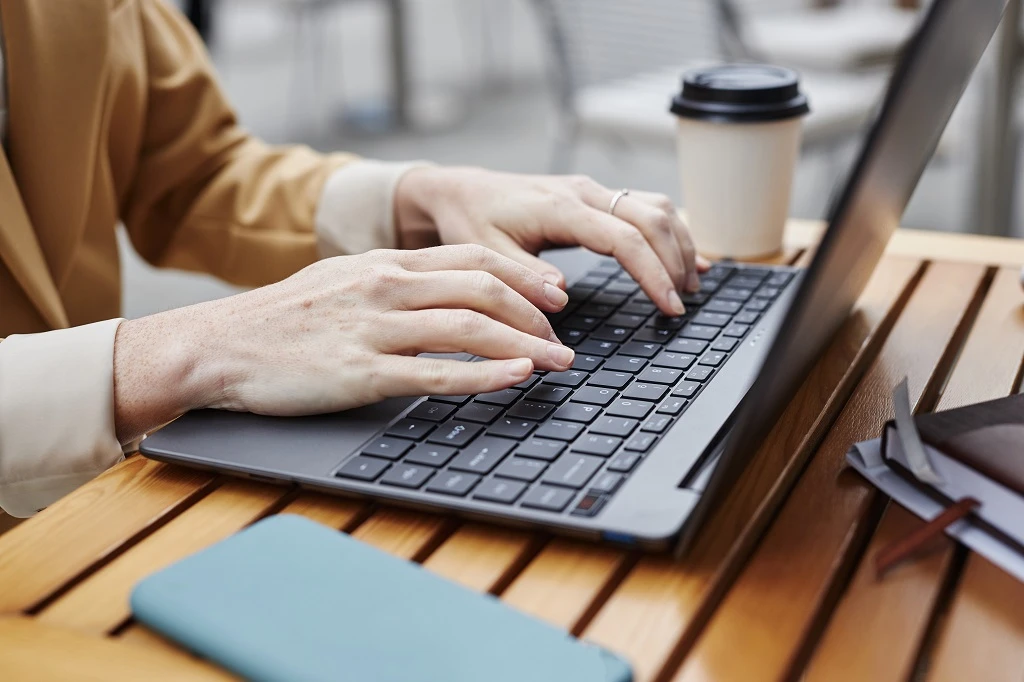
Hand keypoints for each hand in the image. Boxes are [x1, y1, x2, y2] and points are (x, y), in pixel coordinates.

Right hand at [112, 246, 572, 440]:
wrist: (218, 346)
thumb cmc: (284, 320)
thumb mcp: (344, 282)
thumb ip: (396, 283)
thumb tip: (449, 295)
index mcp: (385, 263)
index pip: (474, 259)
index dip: (525, 275)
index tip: (558, 294)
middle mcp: (386, 286)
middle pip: (483, 289)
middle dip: (536, 313)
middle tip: (566, 338)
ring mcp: (373, 328)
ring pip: (468, 328)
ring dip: (524, 345)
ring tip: (558, 363)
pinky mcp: (359, 372)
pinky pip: (433, 371)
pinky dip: (483, 375)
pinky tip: (514, 377)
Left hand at [394, 167, 710, 315]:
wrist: (462, 191)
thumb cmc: (471, 222)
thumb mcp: (485, 254)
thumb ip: (523, 276)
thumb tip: (561, 295)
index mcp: (560, 207)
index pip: (624, 238)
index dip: (652, 273)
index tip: (668, 305)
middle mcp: (584, 192)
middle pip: (651, 219)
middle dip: (675, 262)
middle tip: (682, 304)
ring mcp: (593, 191)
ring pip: (656, 208)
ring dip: (680, 244)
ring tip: (690, 285)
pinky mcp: (595, 196)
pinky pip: (645, 206)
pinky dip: (672, 230)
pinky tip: (687, 256)